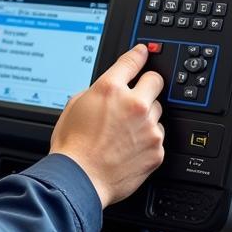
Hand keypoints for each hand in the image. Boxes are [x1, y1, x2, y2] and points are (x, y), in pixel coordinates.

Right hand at [49, 44, 165, 207]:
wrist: (79, 179)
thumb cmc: (73, 146)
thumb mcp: (75, 105)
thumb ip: (97, 91)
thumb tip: (107, 90)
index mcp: (110, 89)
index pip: (132, 61)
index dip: (140, 54)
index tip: (144, 52)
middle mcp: (134, 104)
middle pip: (156, 81)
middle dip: (148, 84)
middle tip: (139, 94)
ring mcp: (148, 128)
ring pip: (158, 111)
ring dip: (147, 116)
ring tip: (126, 131)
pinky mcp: (156, 149)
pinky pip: (157, 137)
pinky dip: (147, 140)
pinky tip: (129, 148)